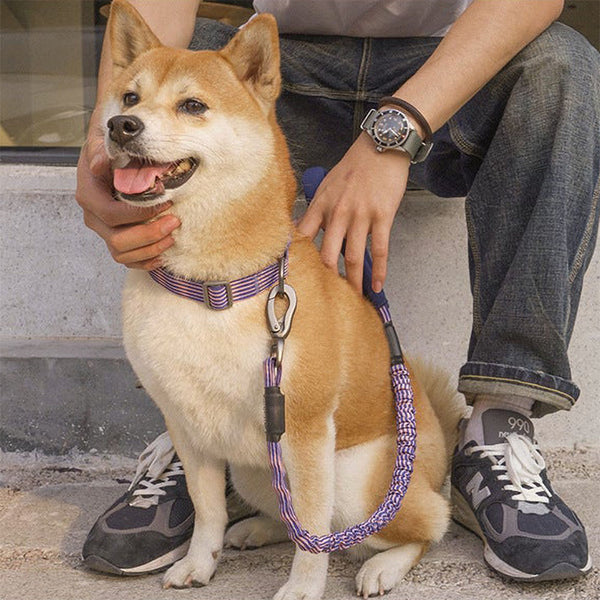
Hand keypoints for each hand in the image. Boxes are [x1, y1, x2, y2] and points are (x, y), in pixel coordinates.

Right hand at [75, 118, 179, 269]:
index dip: (139, 214)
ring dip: (150, 249)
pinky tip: (163, 253)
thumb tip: (98, 164)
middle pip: (117, 239)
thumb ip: (99, 150)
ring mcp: (104, 230)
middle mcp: (94, 217)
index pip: (111, 214)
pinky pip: (128, 259)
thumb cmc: (110, 149)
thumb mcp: (102, 140)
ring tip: (172, 236)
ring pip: (122, 253)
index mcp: (89, 195)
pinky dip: (146, 260)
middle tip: (174, 222)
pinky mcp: (116, 238)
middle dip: (149, 234)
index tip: (164, 203)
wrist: (112, 157)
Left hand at [297, 133, 408, 293]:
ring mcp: (361, 215)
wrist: (382, 145)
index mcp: (321, 204)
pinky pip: (380, 249)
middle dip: (327, 279)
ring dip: (354, 281)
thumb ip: (316, 209)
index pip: (303, 236)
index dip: (298, 258)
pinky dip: (379, 270)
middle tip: (327, 296)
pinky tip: (377, 284)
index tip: (297, 276)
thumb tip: (302, 230)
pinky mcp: (382, 216)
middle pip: (327, 254)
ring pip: (353, 256)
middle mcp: (338, 212)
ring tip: (354, 297)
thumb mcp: (327, 185)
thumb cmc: (355, 165)